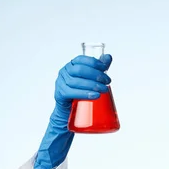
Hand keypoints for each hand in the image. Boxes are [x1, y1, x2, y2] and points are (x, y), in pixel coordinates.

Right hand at [33, 54, 112, 168]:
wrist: (70, 112)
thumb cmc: (81, 93)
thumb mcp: (91, 80)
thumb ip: (99, 68)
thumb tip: (108, 57)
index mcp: (72, 66)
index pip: (81, 59)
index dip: (94, 62)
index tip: (106, 69)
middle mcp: (64, 72)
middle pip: (80, 70)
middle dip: (96, 75)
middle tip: (108, 82)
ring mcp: (60, 83)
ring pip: (76, 82)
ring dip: (92, 85)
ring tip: (104, 90)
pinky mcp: (60, 95)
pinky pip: (71, 93)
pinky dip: (84, 94)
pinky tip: (94, 96)